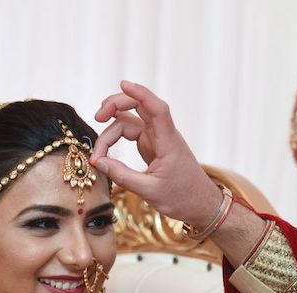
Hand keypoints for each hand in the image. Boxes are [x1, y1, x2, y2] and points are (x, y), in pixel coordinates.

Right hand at [92, 80, 222, 228]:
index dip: (140, 93)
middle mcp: (163, 136)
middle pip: (139, 107)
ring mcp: (157, 140)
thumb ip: (123, 176)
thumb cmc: (182, 198)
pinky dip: (116, 137)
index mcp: (168, 143)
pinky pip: (131, 133)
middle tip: (97, 118)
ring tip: (98, 154)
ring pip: (130, 121)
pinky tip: (106, 148)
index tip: (122, 84)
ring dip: (111, 130)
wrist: (200, 205)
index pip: (157, 109)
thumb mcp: (149, 192)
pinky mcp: (152, 147)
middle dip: (116, 105)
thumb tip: (98, 162)